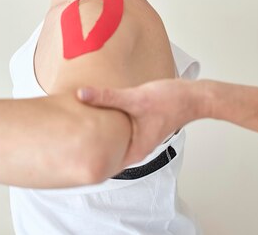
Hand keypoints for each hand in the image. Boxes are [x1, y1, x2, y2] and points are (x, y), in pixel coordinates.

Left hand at [78, 79, 208, 165]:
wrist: (195, 97)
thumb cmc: (172, 100)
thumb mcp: (135, 97)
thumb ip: (107, 97)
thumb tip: (81, 94)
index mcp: (135, 149)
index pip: (104, 163)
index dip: (85, 162)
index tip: (65, 159)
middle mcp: (136, 147)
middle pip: (106, 153)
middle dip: (87, 149)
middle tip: (62, 143)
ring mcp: (137, 138)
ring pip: (112, 142)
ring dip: (97, 136)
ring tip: (73, 130)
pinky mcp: (138, 127)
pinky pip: (118, 131)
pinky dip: (107, 126)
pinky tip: (94, 116)